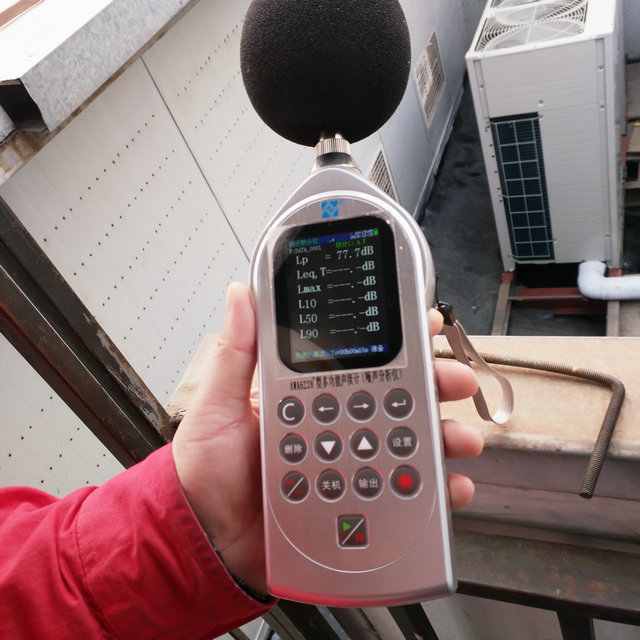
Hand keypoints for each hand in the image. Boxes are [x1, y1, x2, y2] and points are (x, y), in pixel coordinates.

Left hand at [173, 282, 481, 594]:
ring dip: (442, 437)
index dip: (395, 341)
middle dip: (434, 386)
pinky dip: (432, 493)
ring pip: (407, 444)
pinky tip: (449, 488)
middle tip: (456, 382)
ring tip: (460, 438)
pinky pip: (401, 495)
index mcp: (309, 396)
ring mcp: (349, 464)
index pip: (359, 361)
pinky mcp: (355, 503)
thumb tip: (240, 293)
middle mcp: (336, 425)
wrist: (208, 542)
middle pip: (396, 399)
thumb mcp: (217, 406)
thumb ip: (235, 354)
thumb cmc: (206, 471)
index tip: (426, 323)